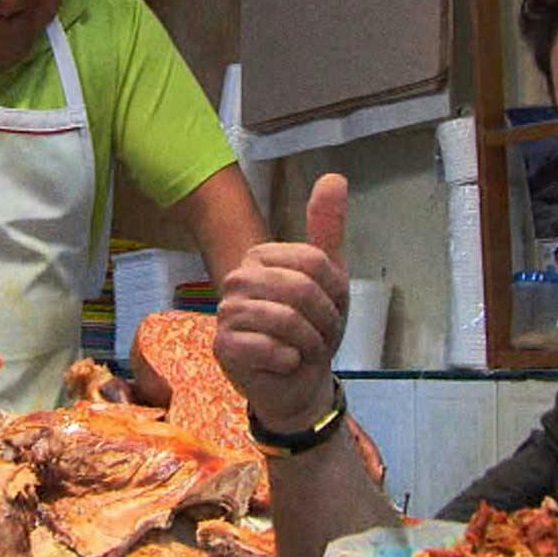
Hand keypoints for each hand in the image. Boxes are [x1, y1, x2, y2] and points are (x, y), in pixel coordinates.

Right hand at [215, 174, 349, 431]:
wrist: (298, 381)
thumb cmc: (311, 327)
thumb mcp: (330, 278)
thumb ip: (327, 228)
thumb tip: (334, 176)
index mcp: (260, 256)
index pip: (313, 262)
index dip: (334, 291)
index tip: (329, 308)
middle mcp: (237, 278)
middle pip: (301, 289)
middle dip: (324, 320)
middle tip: (319, 335)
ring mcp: (226, 312)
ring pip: (287, 319)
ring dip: (309, 342)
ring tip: (303, 349)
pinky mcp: (223, 346)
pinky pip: (270, 347)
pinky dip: (290, 360)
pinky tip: (285, 362)